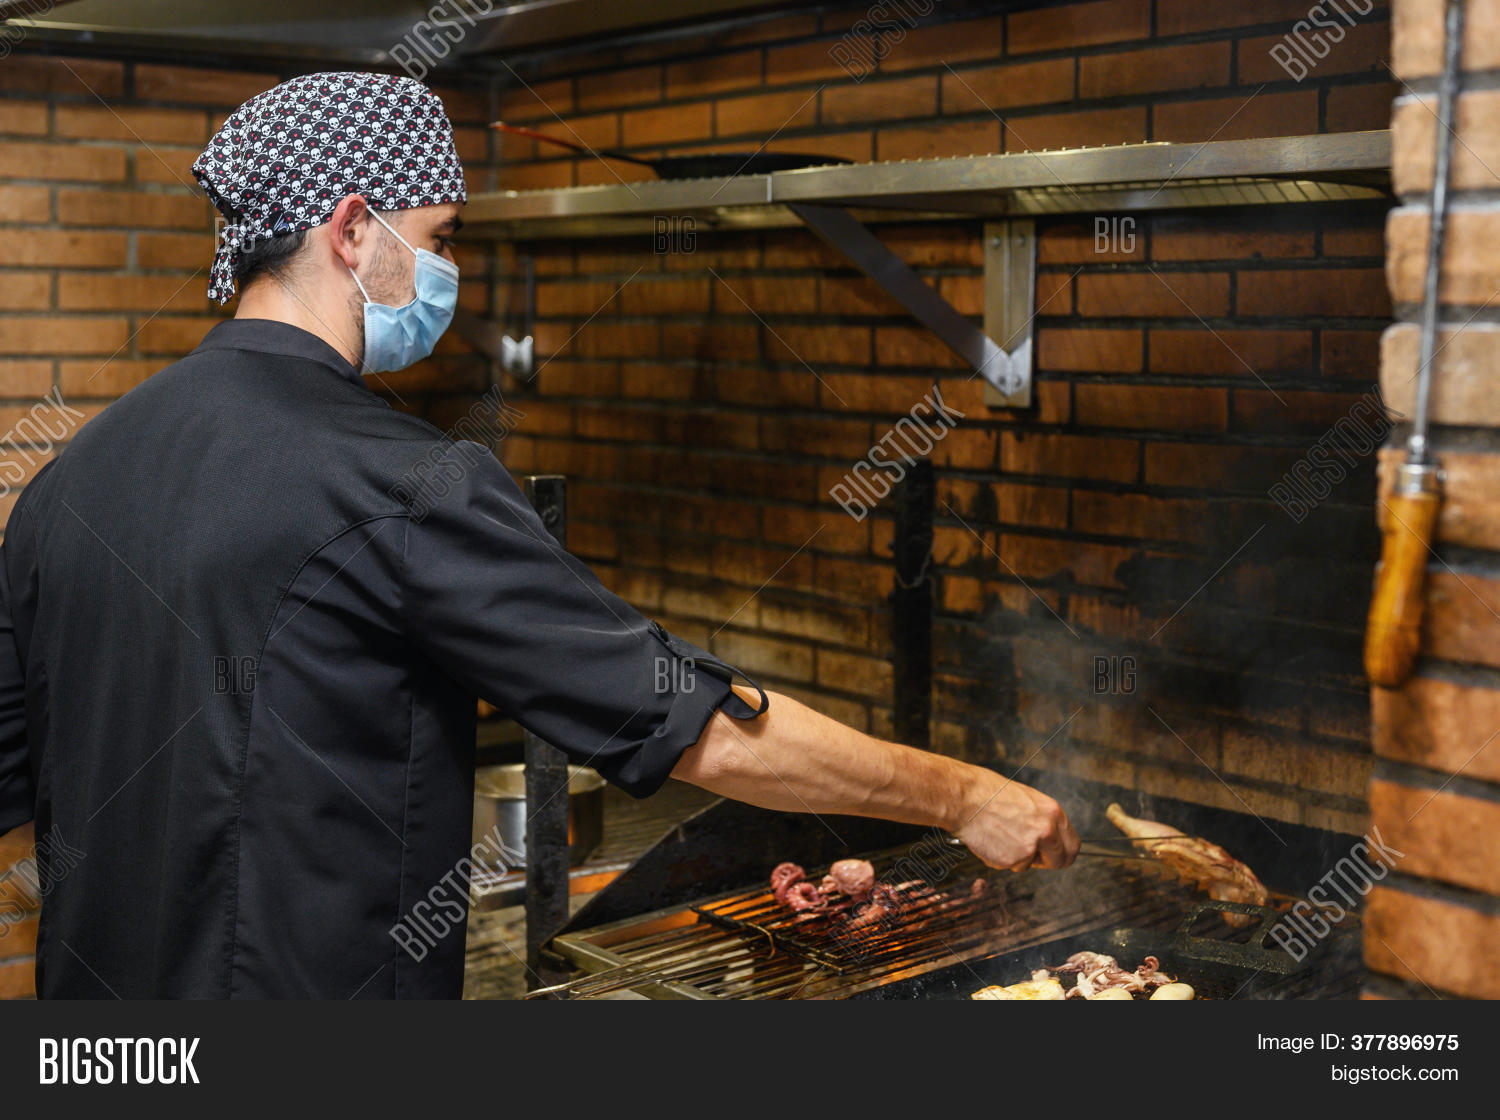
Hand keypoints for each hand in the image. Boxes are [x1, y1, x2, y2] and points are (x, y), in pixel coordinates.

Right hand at [953, 773, 1078, 870]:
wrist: (965, 798)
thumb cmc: (989, 793)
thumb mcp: (1027, 800)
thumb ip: (1042, 820)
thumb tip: (1047, 837)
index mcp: (1053, 813)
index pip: (1072, 845)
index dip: (1061, 852)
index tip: (1053, 854)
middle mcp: (1047, 831)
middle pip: (1061, 861)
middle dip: (1048, 862)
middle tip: (1033, 857)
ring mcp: (1031, 847)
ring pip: (1029, 864)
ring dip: (1017, 857)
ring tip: (999, 835)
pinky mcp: (1013, 859)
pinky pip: (1009, 865)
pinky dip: (999, 857)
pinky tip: (990, 839)